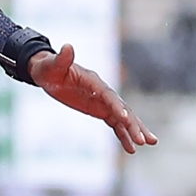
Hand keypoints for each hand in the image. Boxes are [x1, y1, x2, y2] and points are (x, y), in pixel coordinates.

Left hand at [28, 44, 157, 153]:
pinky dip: (123, 134)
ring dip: (134, 130)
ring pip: (122, 117)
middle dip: (132, 123)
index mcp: (92, 80)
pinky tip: (131, 148)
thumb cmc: (48, 68)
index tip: (125, 118)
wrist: (48, 73)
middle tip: (144, 139)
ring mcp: (102, 101)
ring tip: (148, 144)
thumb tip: (67, 47)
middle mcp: (101, 90)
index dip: (116, 105)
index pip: (107, 94)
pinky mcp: (99, 109)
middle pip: (121, 107)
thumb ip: (62, 59)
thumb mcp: (52, 65)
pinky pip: (114, 123)